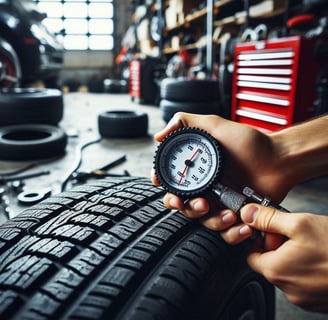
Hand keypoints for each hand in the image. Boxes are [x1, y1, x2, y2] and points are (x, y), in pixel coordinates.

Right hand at [151, 112, 292, 239]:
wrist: (279, 160)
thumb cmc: (250, 143)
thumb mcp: (215, 126)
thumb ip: (186, 122)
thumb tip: (159, 136)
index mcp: (197, 172)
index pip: (172, 184)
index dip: (165, 188)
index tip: (164, 187)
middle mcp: (205, 188)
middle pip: (183, 206)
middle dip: (186, 209)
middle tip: (200, 204)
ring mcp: (220, 203)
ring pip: (203, 222)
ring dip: (213, 221)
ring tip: (228, 213)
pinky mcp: (235, 216)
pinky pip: (226, 233)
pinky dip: (232, 233)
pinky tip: (241, 223)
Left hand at [239, 204, 327, 312]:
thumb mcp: (299, 224)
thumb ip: (268, 219)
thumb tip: (248, 214)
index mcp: (276, 271)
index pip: (252, 255)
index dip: (261, 240)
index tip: (273, 231)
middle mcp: (288, 289)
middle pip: (270, 264)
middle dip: (278, 247)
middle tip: (296, 235)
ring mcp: (305, 298)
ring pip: (288, 273)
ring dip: (294, 257)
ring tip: (313, 246)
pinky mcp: (319, 301)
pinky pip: (304, 283)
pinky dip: (308, 269)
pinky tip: (322, 257)